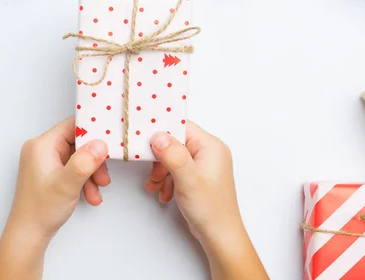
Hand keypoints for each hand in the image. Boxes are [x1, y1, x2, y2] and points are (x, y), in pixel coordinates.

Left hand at [0, 117, 109, 279]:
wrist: (28, 235)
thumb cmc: (41, 210)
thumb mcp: (67, 183)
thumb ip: (85, 161)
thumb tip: (101, 143)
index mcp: (42, 145)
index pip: (72, 126)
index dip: (92, 132)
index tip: (108, 142)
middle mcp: (42, 149)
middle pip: (77, 143)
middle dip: (94, 159)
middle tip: (104, 176)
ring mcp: (45, 161)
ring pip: (78, 157)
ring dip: (91, 172)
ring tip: (98, 190)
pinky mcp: (50, 172)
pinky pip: (72, 168)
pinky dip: (83, 179)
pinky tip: (91, 195)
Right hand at [146, 122, 267, 279]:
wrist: (220, 236)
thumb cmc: (210, 208)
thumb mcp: (187, 178)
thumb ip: (172, 154)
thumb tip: (158, 135)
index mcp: (211, 146)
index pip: (181, 127)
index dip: (162, 133)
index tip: (145, 142)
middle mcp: (209, 152)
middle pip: (175, 143)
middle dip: (160, 158)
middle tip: (153, 173)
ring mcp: (204, 165)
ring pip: (173, 158)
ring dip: (161, 171)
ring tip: (156, 186)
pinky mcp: (198, 177)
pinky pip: (177, 170)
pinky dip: (167, 180)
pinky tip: (163, 193)